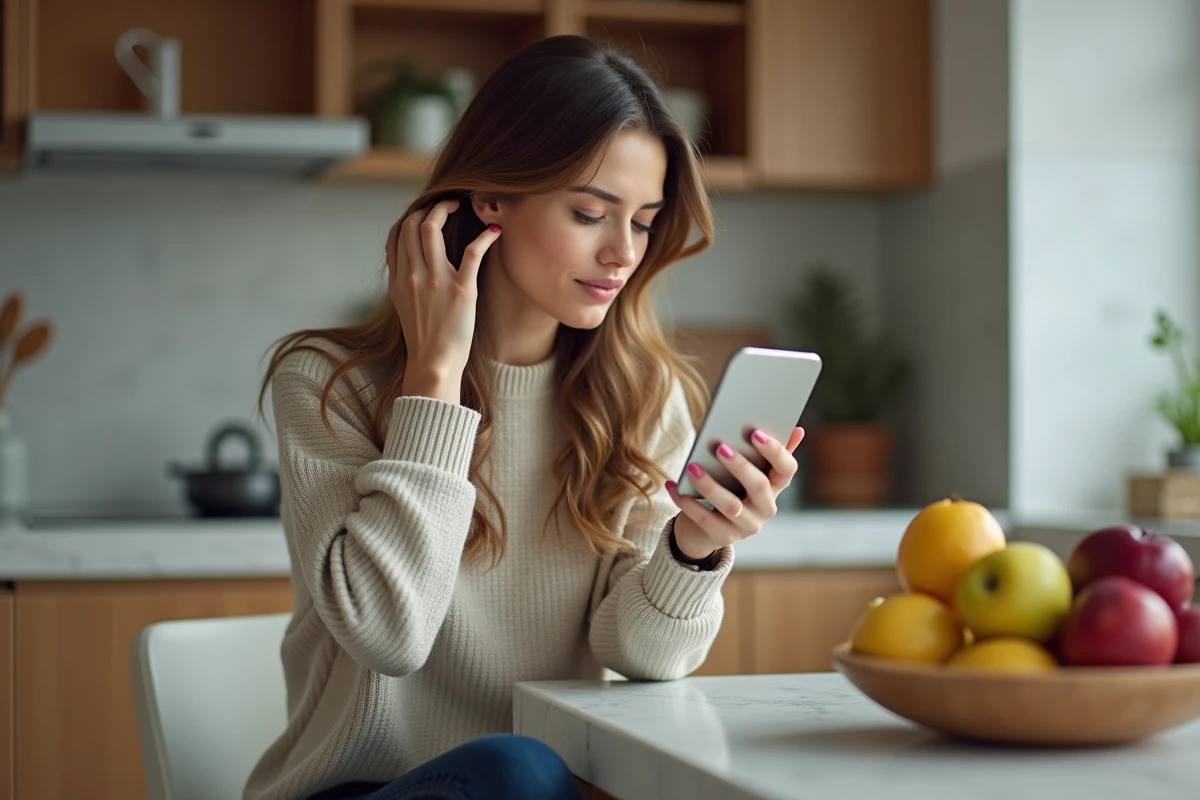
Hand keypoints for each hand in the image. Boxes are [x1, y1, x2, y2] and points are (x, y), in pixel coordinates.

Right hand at [386, 198, 500, 402]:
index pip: (397, 234)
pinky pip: (472, 252)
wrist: (433, 364)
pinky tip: (495, 231)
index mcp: (399, 279)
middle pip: (412, 225)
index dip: (412, 216)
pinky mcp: (462, 291)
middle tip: (447, 203)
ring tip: (462, 205)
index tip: (426, 212)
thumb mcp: (403, 304)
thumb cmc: (423, 336)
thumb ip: (404, 278)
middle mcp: (413, 276)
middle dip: (429, 207)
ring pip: (432, 229)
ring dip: (446, 210)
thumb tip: (409, 257)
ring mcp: (436, 281)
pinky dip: (485, 236)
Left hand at [666, 427, 804, 559]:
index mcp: (776, 487)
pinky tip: (672, 485)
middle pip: (759, 487)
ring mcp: (746, 526)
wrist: (706, 528)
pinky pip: (704, 518)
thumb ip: (770, 452)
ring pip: (731, 506)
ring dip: (710, 485)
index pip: (787, 469)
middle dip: (741, 466)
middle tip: (720, 448)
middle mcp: (766, 509)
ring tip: (692, 467)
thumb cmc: (731, 488)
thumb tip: (798, 428)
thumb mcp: (750, 471)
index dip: (776, 452)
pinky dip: (685, 501)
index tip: (756, 433)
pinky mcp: (723, 537)